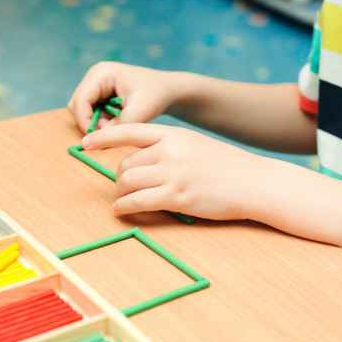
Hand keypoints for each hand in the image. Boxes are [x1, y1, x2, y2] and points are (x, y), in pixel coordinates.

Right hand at [67, 62, 192, 132]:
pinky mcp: (101, 93)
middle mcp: (95, 75)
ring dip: (96, 123)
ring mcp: (96, 83)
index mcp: (102, 73)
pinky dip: (101, 121)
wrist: (168, 90)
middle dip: (90, 122)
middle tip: (109, 134)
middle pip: (77, 104)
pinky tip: (118, 122)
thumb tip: (98, 139)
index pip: (81, 99)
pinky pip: (92, 111)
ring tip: (118, 126)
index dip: (84, 121)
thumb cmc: (156, 96)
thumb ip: (119, 126)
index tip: (97, 138)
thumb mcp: (140, 112)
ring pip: (83, 110)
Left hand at [82, 124, 273, 219]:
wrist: (255, 182)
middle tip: (123, 186)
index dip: (104, 137)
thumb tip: (145, 161)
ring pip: (127, 181)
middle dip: (120, 177)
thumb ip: (172, 149)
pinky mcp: (177, 197)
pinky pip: (137, 201)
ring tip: (123, 199)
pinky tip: (122, 210)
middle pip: (126, 163)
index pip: (131, 131)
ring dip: (120, 192)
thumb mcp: (198, 146)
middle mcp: (170, 151)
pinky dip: (124, 207)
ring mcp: (173, 174)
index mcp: (175, 135)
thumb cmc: (229, 167)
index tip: (85, 143)